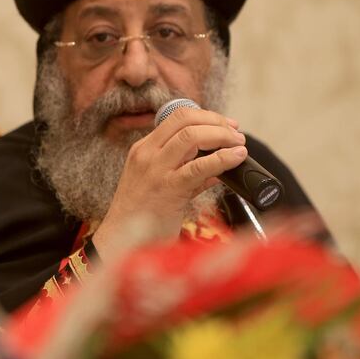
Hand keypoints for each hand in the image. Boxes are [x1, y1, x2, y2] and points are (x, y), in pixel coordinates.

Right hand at [92, 107, 247, 258]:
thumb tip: (216, 169)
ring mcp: (156, 170)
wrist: (121, 242)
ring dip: (222, 136)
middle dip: (217, 122)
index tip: (225, 124)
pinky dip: (222, 159)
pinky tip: (236, 158)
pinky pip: (199, 167)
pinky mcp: (168, 189)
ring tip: (238, 145)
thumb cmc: (142, 216)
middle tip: (236, 135)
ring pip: (192, 136)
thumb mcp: (159, 185)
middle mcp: (147, 154)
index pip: (176, 117)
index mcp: (143, 149)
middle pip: (186, 121)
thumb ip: (185, 173)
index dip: (206, 116)